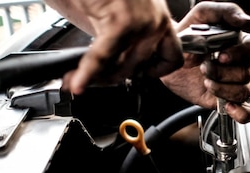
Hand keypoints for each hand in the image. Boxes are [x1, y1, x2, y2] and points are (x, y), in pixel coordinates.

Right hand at [46, 0, 183, 94]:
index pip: (172, 58)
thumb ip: (124, 40)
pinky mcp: (121, 21)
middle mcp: (156, 21)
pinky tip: (77, 82)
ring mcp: (142, 22)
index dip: (155, 72)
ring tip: (77, 79)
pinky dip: (87, 72)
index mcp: (161, 18)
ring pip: (123, 66)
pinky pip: (103, 57)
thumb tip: (115, 68)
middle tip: (96, 79)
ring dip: (98, 77)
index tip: (140, 75)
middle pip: (142, 67)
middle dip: (115, 77)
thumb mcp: (120, 14)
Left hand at [160, 2, 249, 123]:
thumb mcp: (204, 14)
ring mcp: (234, 84)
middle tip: (205, 68)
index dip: (241, 54)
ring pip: (244, 91)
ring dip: (223, 89)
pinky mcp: (226, 100)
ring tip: (206, 82)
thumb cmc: (188, 34)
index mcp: (240, 44)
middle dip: (223, 72)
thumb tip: (247, 21)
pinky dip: (241, 113)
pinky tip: (230, 107)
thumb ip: (226, 12)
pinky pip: (246, 112)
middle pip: (247, 73)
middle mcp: (240, 65)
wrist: (169, 56)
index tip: (222, 55)